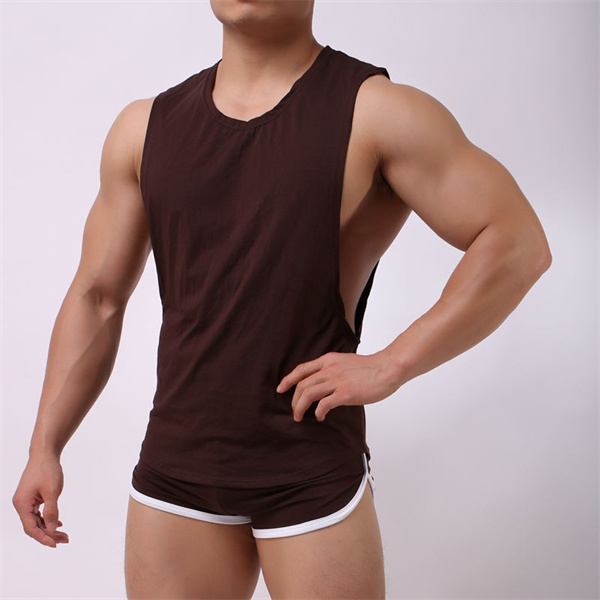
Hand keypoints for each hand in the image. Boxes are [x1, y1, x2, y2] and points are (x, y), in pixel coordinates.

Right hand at [12, 455, 69, 547]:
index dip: (42, 538)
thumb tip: (51, 529)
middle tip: (65, 540)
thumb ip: (51, 511)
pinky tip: (58, 523)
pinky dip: (48, 519)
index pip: (31, 528)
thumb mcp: (52, 491)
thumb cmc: (47, 469)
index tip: (55, 544)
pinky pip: (38, 513)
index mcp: (22, 504)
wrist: (44, 453)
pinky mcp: (32, 497)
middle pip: (34, 526)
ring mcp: (26, 501)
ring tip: (64, 535)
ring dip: (49, 528)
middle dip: (48, 534)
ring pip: (37, 520)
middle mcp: (21, 504)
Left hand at [276, 350, 401, 421]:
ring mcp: (337, 381)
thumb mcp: (345, 362)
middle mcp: (329, 369)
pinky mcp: (345, 393)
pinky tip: (320, 417)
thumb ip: (333, 369)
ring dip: (299, 407)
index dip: (288, 380)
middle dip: (293, 400)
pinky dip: (317, 412)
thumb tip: (324, 383)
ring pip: (308, 394)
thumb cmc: (370, 368)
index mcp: (328, 360)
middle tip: (293, 411)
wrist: (387, 368)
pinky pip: (323, 404)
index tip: (280, 388)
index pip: (301, 369)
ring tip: (299, 417)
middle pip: (302, 384)